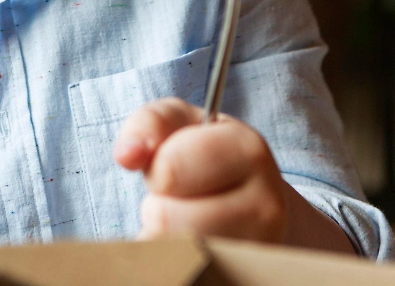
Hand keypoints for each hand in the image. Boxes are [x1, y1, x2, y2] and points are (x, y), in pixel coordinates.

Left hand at [114, 98, 353, 251]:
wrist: (251, 200)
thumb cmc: (202, 154)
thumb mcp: (176, 123)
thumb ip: (148, 125)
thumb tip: (127, 155)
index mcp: (248, 152)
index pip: (168, 171)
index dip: (156, 169)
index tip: (173, 166)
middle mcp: (266, 206)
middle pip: (166, 220)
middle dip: (157, 209)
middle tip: (180, 200)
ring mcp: (260, 251)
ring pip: (175, 257)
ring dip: (163, 239)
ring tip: (186, 223)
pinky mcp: (246, 278)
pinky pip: (186, 275)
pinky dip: (173, 265)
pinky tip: (191, 250)